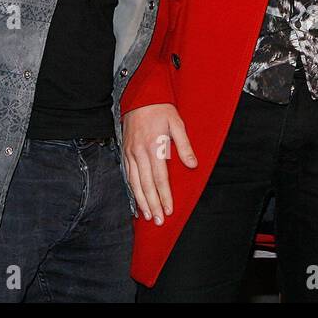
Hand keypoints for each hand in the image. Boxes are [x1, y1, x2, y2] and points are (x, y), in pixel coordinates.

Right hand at [122, 103, 197, 225]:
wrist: (140, 96)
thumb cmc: (161, 109)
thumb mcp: (177, 123)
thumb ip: (184, 146)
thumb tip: (192, 165)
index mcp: (154, 146)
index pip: (160, 178)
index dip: (165, 195)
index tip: (169, 210)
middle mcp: (139, 152)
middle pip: (146, 185)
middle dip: (153, 204)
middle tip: (159, 221)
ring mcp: (130, 153)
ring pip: (134, 183)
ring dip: (141, 201)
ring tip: (148, 216)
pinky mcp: (125, 152)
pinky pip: (127, 175)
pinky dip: (131, 189)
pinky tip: (136, 199)